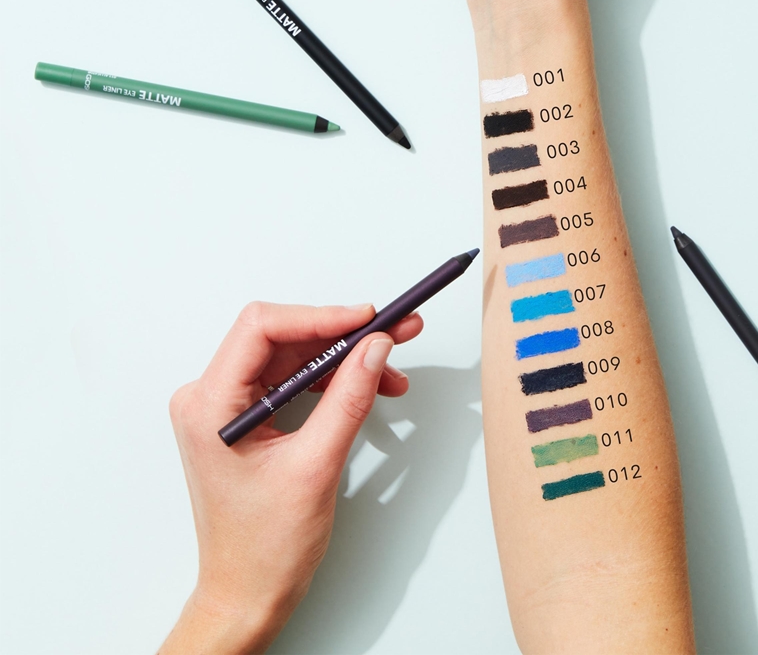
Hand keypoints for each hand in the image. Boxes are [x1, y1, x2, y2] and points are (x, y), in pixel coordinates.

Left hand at [160, 301, 421, 653]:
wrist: (247, 594)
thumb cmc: (263, 548)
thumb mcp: (316, 467)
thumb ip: (348, 399)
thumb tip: (375, 348)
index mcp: (210, 406)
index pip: (261, 328)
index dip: (320, 317)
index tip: (367, 319)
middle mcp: (211, 398)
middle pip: (281, 337)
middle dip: (342, 335)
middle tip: (393, 331)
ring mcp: (228, 406)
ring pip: (293, 355)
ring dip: (344, 358)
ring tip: (391, 366)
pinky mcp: (247, 416)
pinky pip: (293, 378)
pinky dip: (332, 379)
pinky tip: (369, 385)